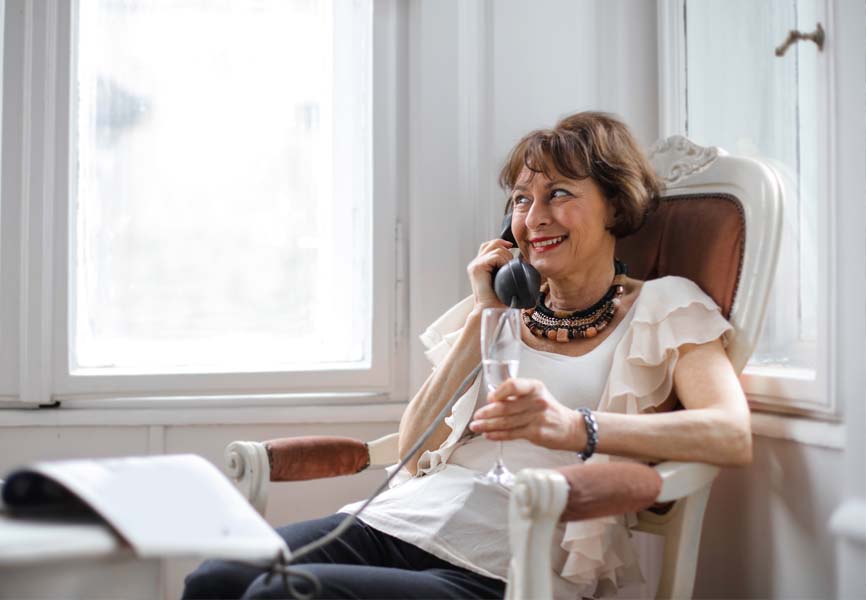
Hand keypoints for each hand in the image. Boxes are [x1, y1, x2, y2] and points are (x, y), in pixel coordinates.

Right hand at [467, 238, 513, 310]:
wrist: (490, 310)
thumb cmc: (498, 300)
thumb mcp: (504, 281)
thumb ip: (507, 269)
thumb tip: (524, 261)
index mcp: (480, 265)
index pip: (490, 245)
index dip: (502, 244)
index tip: (513, 249)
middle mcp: (476, 263)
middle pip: (492, 243)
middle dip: (506, 249)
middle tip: (512, 262)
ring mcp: (475, 265)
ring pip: (496, 248)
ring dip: (507, 256)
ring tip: (509, 269)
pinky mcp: (477, 267)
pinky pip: (495, 256)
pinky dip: (504, 261)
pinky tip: (505, 270)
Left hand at [468, 378, 586, 451]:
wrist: (570, 427)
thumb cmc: (549, 410)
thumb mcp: (536, 394)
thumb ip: (516, 395)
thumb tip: (491, 399)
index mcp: (535, 387)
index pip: (514, 385)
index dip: (499, 392)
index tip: (490, 398)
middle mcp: (537, 401)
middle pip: (506, 407)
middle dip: (487, 413)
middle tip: (476, 416)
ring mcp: (537, 418)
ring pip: (506, 422)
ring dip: (488, 425)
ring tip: (476, 427)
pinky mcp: (536, 433)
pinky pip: (512, 434)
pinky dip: (498, 435)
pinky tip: (488, 435)